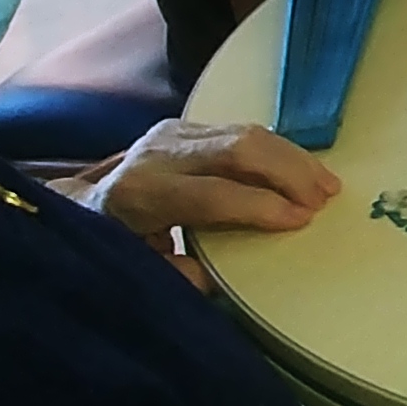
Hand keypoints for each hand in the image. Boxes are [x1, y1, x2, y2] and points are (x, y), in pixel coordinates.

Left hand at [65, 121, 338, 283]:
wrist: (79, 205)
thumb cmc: (108, 245)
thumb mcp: (129, 270)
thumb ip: (170, 277)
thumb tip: (211, 278)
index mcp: (140, 193)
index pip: (212, 194)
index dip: (260, 206)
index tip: (302, 221)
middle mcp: (158, 154)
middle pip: (236, 150)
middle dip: (287, 173)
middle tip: (325, 200)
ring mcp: (173, 133)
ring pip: (245, 133)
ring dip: (291, 158)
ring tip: (327, 185)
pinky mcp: (187, 127)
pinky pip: (242, 131)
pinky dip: (279, 151)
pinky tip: (303, 171)